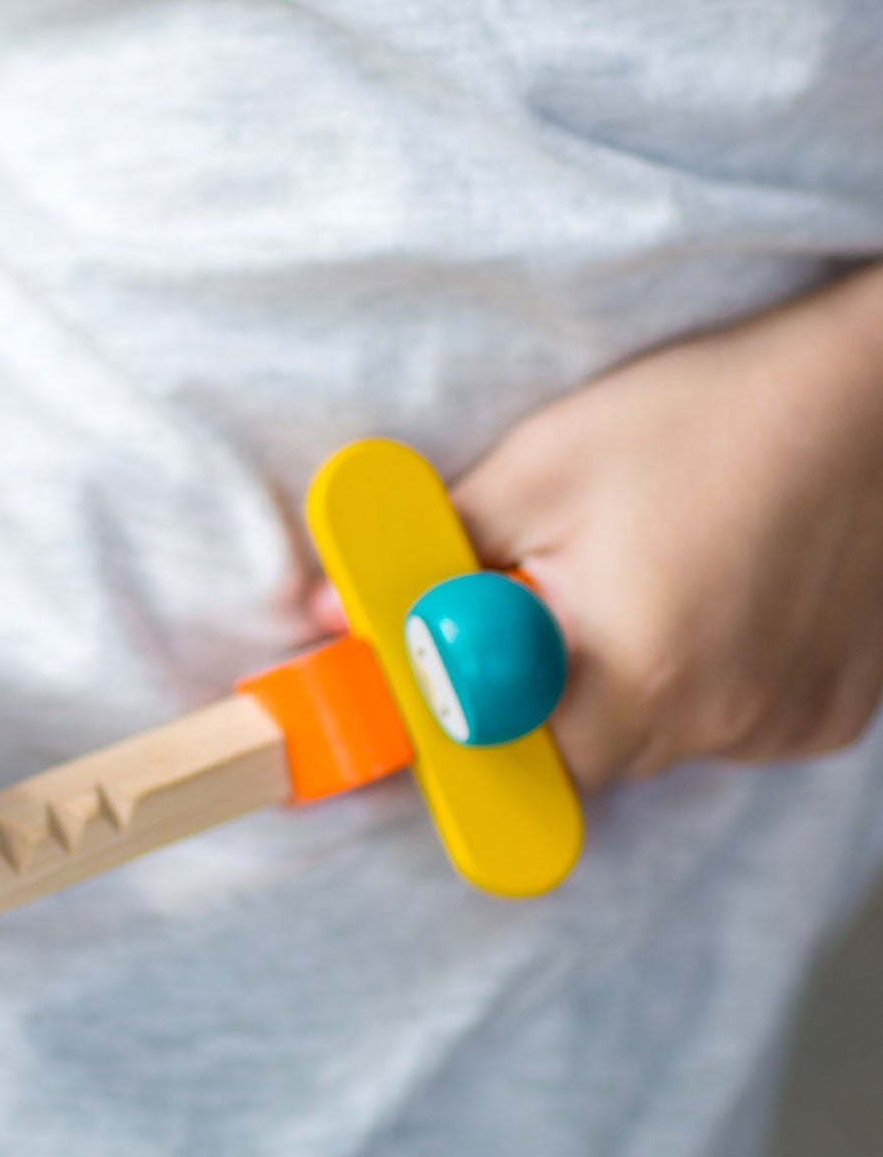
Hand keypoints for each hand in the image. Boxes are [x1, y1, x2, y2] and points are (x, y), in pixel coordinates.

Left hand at [312, 271, 882, 790]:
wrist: (877, 395)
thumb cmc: (704, 413)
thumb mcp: (544, 464)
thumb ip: (435, 555)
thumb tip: (327, 614)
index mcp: (634, 668)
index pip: (503, 761)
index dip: (455, 722)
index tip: (429, 686)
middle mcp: (715, 722)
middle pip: (577, 756)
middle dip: (541, 690)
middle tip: (549, 595)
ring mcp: (781, 728)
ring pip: (652, 739)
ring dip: (626, 680)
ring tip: (653, 569)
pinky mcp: (829, 718)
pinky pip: (729, 723)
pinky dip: (705, 675)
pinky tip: (721, 589)